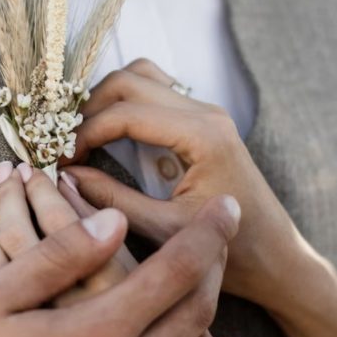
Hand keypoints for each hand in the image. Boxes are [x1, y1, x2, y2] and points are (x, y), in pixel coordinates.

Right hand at [0, 161, 242, 336]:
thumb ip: (58, 255)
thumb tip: (117, 220)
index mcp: (93, 334)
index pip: (176, 269)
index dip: (208, 232)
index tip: (224, 209)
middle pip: (199, 308)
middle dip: (213, 265)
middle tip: (212, 239)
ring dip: (210, 318)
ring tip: (196, 291)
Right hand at [65, 58, 322, 312]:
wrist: (277, 258)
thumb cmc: (229, 254)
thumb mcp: (163, 232)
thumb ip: (113, 200)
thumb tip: (66, 176)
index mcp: (202, 136)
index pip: (124, 112)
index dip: (83, 133)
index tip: (60, 161)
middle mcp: (206, 113)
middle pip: (129, 81)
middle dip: (88, 109)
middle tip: (64, 146)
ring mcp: (207, 114)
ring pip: (141, 78)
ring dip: (105, 101)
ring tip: (82, 139)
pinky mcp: (203, 123)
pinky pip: (155, 94)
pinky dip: (124, 106)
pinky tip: (106, 139)